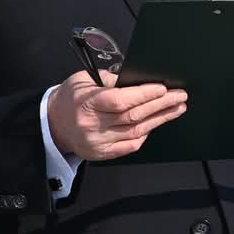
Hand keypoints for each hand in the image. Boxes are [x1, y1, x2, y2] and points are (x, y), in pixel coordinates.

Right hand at [47, 69, 185, 161]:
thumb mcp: (83, 80)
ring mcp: (99, 142)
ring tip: (176, 109)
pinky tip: (156, 123)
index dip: (144, 95)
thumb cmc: (71, 98)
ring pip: (136, 131)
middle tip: (180, 97)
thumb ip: (109, 79)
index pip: (121, 101)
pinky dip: (145, 134)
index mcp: (87, 103)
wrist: (53, 124)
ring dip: (159, 119)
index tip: (163, 89)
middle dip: (160, 105)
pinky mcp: (103, 153)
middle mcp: (93, 125)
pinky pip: (131, 145)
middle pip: (133, 116)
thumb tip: (136, 80)